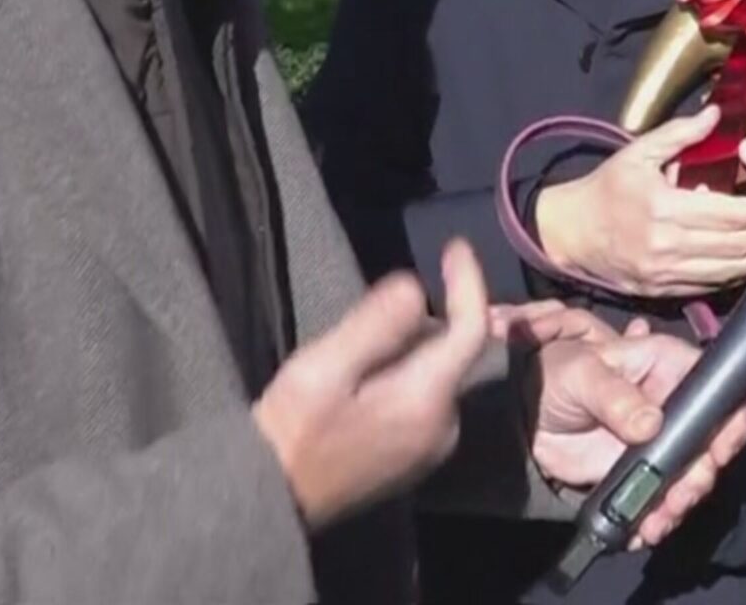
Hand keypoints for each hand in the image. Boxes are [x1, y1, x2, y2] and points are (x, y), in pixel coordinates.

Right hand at [251, 238, 491, 529]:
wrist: (274, 500)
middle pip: (453, 353)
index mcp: (429, 400)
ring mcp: (432, 447)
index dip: (468, 284)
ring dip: (411, 348)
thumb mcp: (326, 367)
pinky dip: (406, 374)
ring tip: (359, 345)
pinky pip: (425, 399)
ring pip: (437, 375)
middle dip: (426, 319)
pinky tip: (365, 378)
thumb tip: (415, 288)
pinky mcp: (415, 459)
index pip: (471, 331)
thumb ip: (375, 326)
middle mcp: (445, 426)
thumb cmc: (295, 431)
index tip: (454, 247)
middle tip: (373, 309)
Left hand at [524, 318, 745, 548]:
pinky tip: (641, 531)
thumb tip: (650, 424)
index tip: (718, 453)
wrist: (525, 417)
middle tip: (678, 499)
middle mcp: (675, 406)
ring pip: (690, 477)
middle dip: (700, 477)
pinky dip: (656, 518)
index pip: (717, 389)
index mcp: (668, 367)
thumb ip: (615, 396)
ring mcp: (661, 443)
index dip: (728, 420)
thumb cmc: (557, 375)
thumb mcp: (581, 375)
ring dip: (679, 504)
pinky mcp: (643, 474)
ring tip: (656, 523)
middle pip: (710, 443)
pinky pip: (662, 499)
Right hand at [534, 106, 745, 295]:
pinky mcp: (665, 290)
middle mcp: (670, 246)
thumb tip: (716, 115)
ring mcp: (668, 273)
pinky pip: (713, 284)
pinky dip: (741, 274)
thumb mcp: (636, 152)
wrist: (568, 234)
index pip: (731, 212)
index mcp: (665, 209)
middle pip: (738, 244)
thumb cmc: (603, 189)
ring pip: (731, 269)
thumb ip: (679, 134)